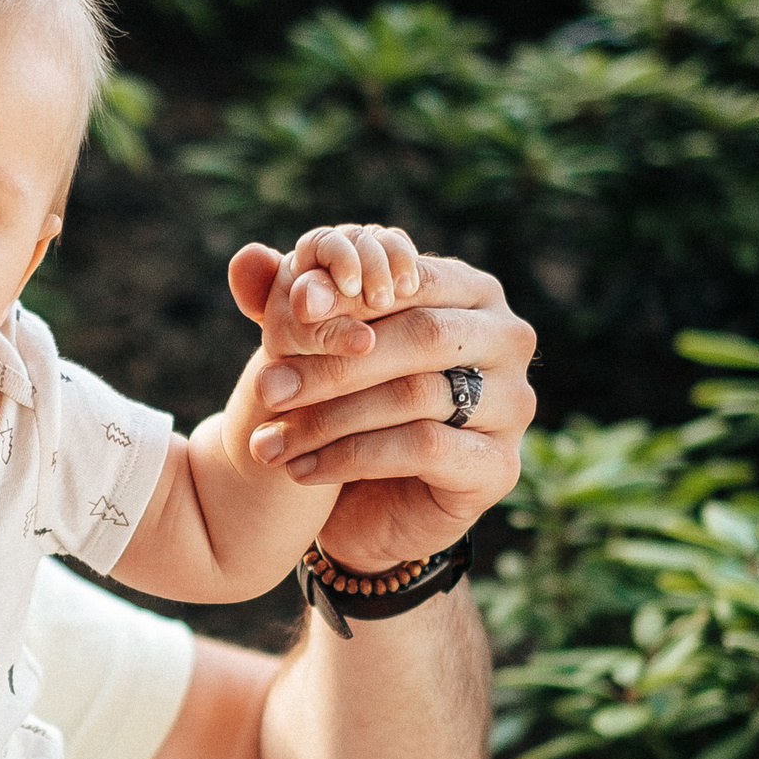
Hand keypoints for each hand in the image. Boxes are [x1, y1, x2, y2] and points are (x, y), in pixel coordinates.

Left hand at [228, 242, 534, 566]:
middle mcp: (508, 340)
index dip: (344, 299)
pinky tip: (302, 470)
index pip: (409, 280)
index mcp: (473, 291)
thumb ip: (286, 301)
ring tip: (268, 442)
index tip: (280, 322)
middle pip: (420, 337)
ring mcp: (514, 404)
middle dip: (333, 364)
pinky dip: (352, 457)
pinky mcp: (499, 466)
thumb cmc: (350, 404)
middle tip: (266, 390)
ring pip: (415, 395)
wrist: (368, 502)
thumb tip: (245, 257)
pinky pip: (422, 449)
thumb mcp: (316, 346)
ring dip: (329, 420)